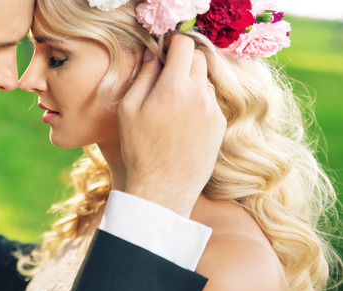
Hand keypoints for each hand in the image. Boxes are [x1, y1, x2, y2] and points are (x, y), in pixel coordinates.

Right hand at [118, 34, 225, 217]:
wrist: (163, 187)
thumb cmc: (140, 149)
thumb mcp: (129, 109)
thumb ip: (143, 76)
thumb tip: (154, 55)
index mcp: (174, 87)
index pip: (184, 44)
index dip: (173, 43)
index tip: (165, 51)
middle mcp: (200, 94)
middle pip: (199, 58)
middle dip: (184, 61)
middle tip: (168, 76)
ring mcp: (213, 111)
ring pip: (206, 81)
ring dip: (192, 83)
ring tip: (174, 106)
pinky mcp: (220, 126)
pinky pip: (211, 102)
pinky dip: (200, 102)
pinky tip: (184, 122)